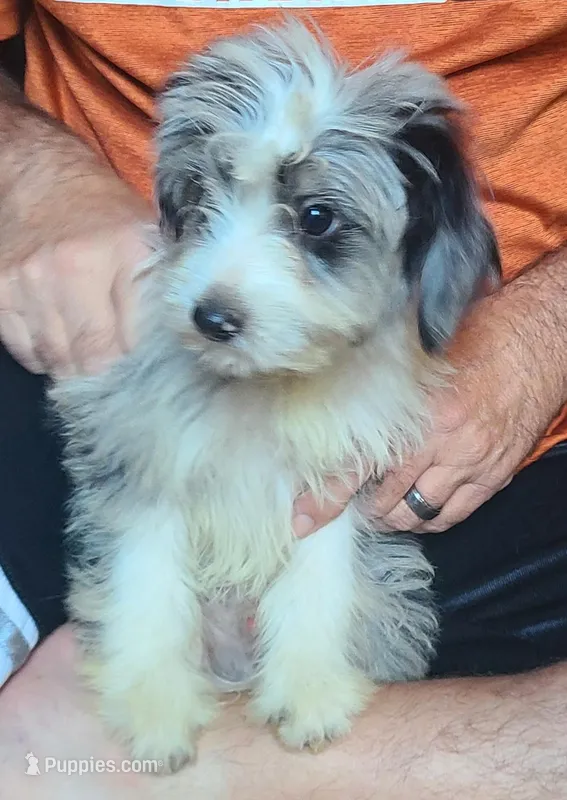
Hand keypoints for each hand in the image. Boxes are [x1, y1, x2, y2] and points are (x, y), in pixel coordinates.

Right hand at [0, 173, 154, 375]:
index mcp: (127, 251)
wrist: (37, 171)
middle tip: (115, 368)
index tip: (145, 367)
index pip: (139, 339)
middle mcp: (76, 266)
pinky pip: (25, 351)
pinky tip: (57, 336)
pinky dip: (43, 356)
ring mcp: (32, 280)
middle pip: (95, 358)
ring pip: (59, 360)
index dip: (142, 362)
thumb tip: (170, 348)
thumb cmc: (102, 211)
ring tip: (86, 349)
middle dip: (108, 373)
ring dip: (75, 366)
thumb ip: (158, 288)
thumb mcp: (147, 236)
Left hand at [293, 281, 565, 535]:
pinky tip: (419, 511)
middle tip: (350, 506)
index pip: (357, 468)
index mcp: (415, 413)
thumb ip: (383, 387)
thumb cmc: (479, 337)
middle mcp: (442, 444)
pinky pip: (455, 514)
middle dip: (363, 510)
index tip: (303, 520)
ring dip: (395, 519)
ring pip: (419, 515)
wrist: (537, 343)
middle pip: (387, 500)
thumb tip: (338, 409)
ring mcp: (471, 463)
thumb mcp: (421, 355)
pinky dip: (431, 520)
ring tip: (382, 511)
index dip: (327, 500)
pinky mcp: (494, 475)